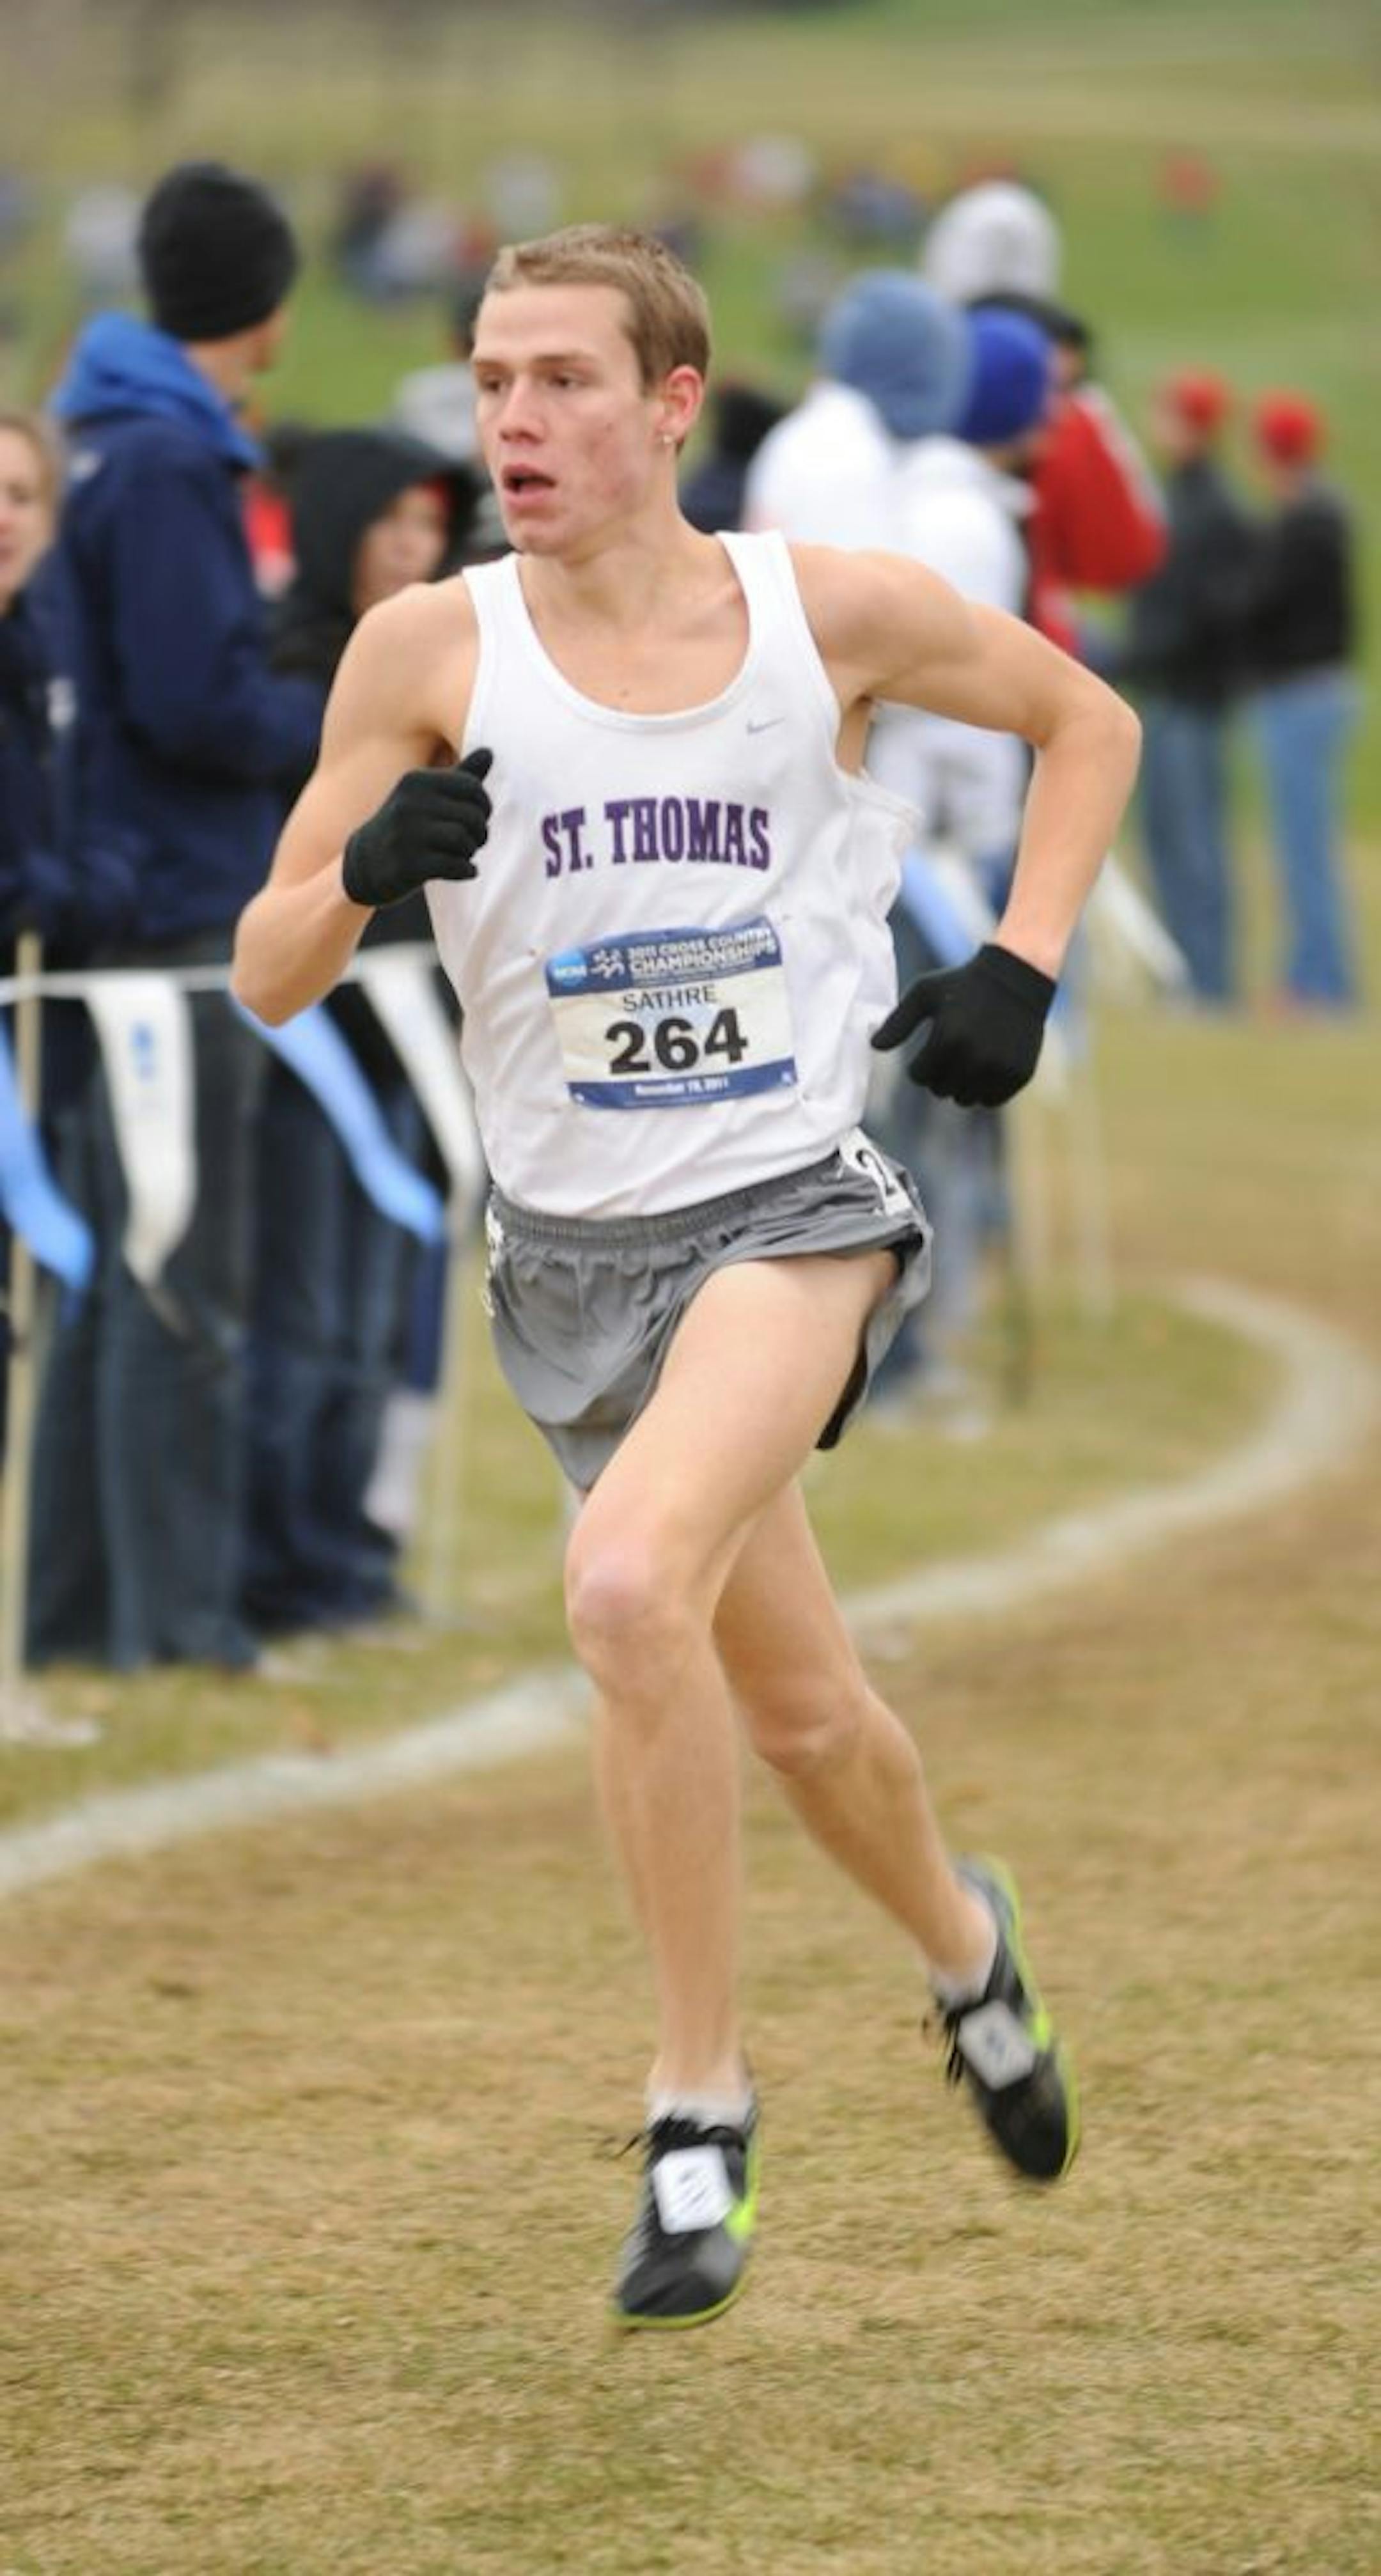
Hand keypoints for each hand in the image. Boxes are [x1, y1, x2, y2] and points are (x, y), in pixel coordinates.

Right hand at [342, 747, 492, 909]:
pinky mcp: (408, 865)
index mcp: (416, 781)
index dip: (484, 805)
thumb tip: (489, 752)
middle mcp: (409, 804)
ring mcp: (406, 835)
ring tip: (465, 854)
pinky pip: (455, 866)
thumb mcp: (428, 795)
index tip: (478, 818)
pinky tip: (465, 870)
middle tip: (474, 841)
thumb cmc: (408, 824)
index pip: (471, 787)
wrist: (367, 862)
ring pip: (463, 840)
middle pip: (471, 816)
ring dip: (471, 851)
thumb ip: (461, 776)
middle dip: (480, 832)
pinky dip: (467, 870)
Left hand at [870, 940, 1055, 1107]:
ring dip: (961, 1085)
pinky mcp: (1019, 1074)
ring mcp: (999, 1067)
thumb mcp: (925, 992)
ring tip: (967, 1059)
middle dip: (939, 1075)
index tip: (930, 1048)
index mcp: (948, 1037)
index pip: (919, 1076)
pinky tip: (986, 1066)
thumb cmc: (963, 983)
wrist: (1017, 976)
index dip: (920, 1064)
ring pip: (965, 1100)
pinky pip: (991, 1100)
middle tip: (951, 1052)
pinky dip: (985, 1089)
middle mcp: (975, 1056)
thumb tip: (873, 1046)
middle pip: (940, 1090)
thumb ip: (898, 1021)